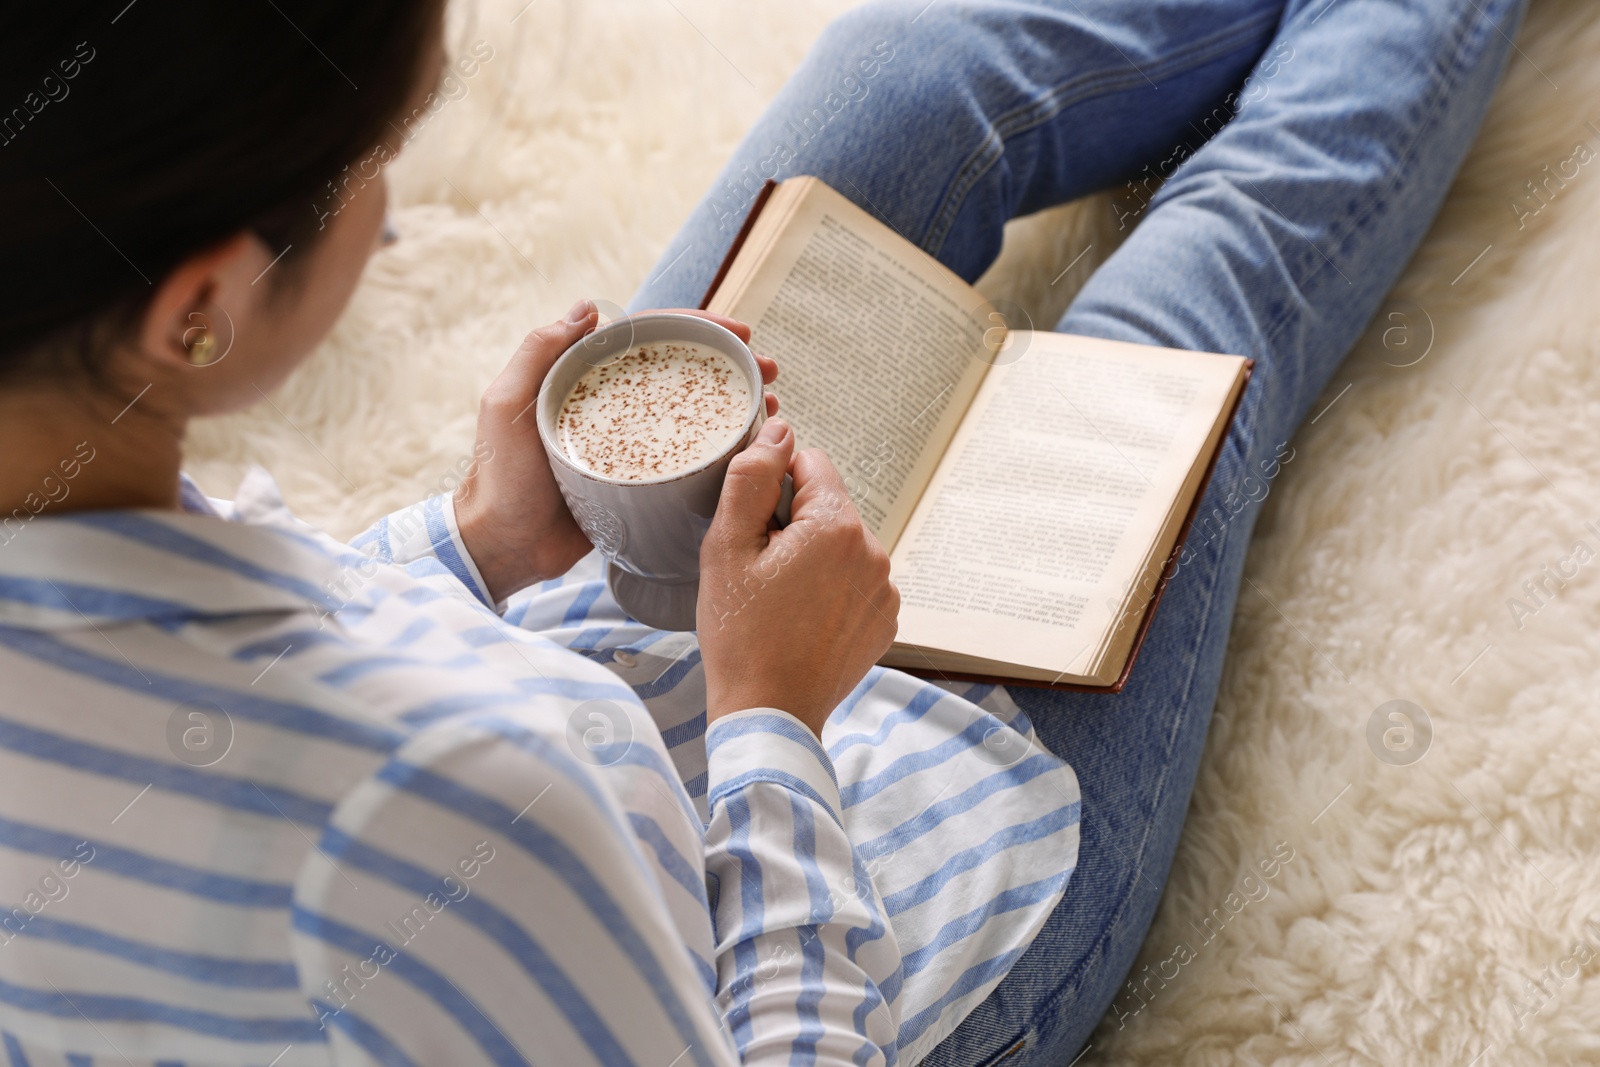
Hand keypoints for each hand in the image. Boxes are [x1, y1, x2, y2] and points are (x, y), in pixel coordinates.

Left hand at [455, 300, 778, 602]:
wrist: (502, 547)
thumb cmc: (498, 478)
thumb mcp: (506, 405)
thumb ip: (538, 353)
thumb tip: (588, 307)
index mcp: (582, 376)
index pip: (648, 335)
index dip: (697, 327)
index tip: (737, 332)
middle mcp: (611, 403)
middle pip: (681, 370)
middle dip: (729, 363)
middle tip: (769, 370)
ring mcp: (630, 442)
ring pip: (690, 410)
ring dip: (734, 401)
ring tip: (770, 404)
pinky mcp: (642, 481)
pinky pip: (686, 456)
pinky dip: (721, 446)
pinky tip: (749, 447)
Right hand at [697, 418, 899, 735]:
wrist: (770, 713)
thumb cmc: (741, 635)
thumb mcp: (727, 547)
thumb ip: (752, 478)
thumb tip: (778, 430)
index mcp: (837, 526)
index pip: (810, 463)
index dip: (774, 486)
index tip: (754, 527)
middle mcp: (874, 552)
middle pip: (828, 507)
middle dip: (794, 526)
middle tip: (759, 572)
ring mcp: (885, 589)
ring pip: (841, 546)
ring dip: (813, 559)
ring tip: (780, 602)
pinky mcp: (886, 620)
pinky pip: (855, 582)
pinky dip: (831, 591)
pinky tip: (802, 621)